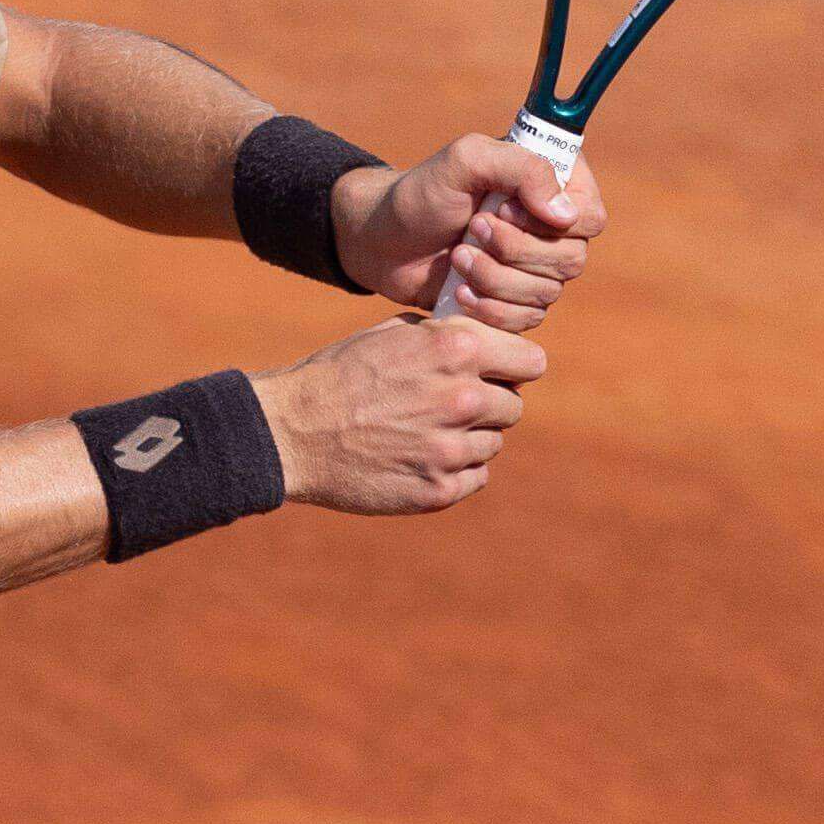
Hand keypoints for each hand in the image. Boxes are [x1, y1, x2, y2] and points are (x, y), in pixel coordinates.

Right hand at [259, 307, 546, 516]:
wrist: (291, 433)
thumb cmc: (340, 375)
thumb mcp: (394, 333)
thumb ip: (448, 336)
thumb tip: (490, 341)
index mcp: (456, 350)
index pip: (532, 362)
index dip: (513, 367)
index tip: (498, 374)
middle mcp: (461, 399)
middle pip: (513, 406)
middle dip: (488, 403)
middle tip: (448, 406)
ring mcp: (451, 449)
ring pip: (493, 443)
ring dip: (469, 437)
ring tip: (423, 432)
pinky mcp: (438, 490)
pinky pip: (475, 476)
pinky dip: (455, 469)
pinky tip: (419, 457)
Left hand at [337, 128, 606, 319]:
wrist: (382, 240)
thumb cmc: (423, 193)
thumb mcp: (467, 160)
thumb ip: (521, 169)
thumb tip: (565, 214)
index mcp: (551, 188)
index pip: (590, 216)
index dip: (557, 223)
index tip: (508, 209)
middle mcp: (550, 230)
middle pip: (571, 260)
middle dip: (515, 250)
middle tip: (473, 229)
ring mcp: (533, 270)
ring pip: (547, 293)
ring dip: (496, 277)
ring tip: (457, 257)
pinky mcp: (511, 303)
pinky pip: (525, 321)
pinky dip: (490, 309)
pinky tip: (459, 292)